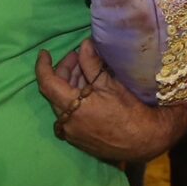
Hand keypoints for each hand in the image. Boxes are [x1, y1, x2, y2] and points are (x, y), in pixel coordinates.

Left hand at [35, 40, 186, 163]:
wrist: (143, 140)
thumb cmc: (128, 111)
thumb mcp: (109, 84)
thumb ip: (92, 64)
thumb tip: (84, 45)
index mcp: (72, 107)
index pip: (47, 83)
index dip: (43, 66)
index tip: (45, 53)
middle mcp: (66, 122)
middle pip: (54, 92)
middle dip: (64, 72)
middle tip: (78, 58)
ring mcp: (72, 132)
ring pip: (62, 104)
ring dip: (70, 86)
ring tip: (86, 72)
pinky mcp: (79, 139)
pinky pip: (69, 115)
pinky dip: (74, 100)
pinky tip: (89, 92)